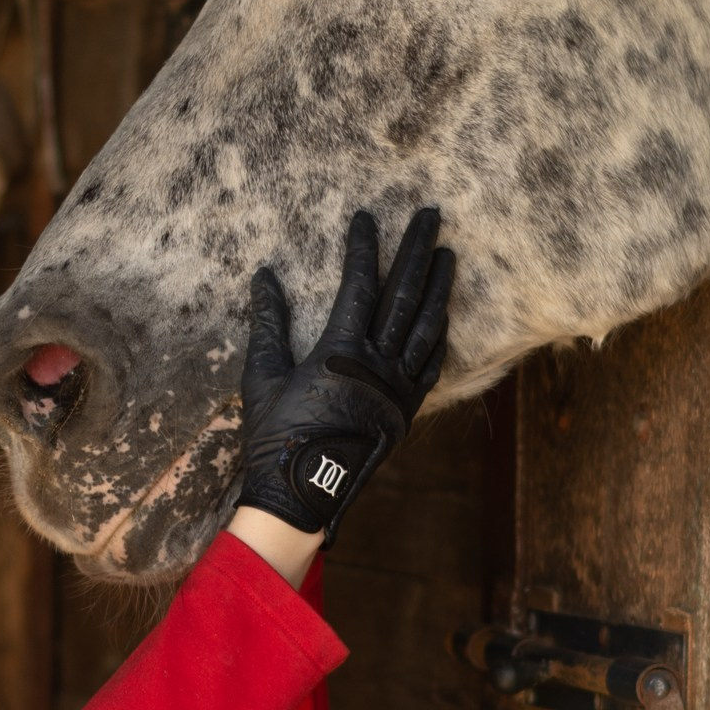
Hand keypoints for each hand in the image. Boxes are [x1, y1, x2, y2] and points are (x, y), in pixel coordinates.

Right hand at [235, 208, 454, 543]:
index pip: (360, 284)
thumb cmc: (274, 437)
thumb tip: (264, 276)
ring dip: (439, 286)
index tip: (366, 217)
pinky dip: (440, 335)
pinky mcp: (406, 410)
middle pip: (405, 294)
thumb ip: (268, 324)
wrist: (302, 495)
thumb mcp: (261, 376)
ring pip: (427, 326)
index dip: (364, 247)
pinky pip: (432, 365)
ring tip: (448, 254)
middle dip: (418, 250)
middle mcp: (377, 365)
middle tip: (431, 214)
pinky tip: (444, 314)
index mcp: (340, 352)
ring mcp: (397, 388)